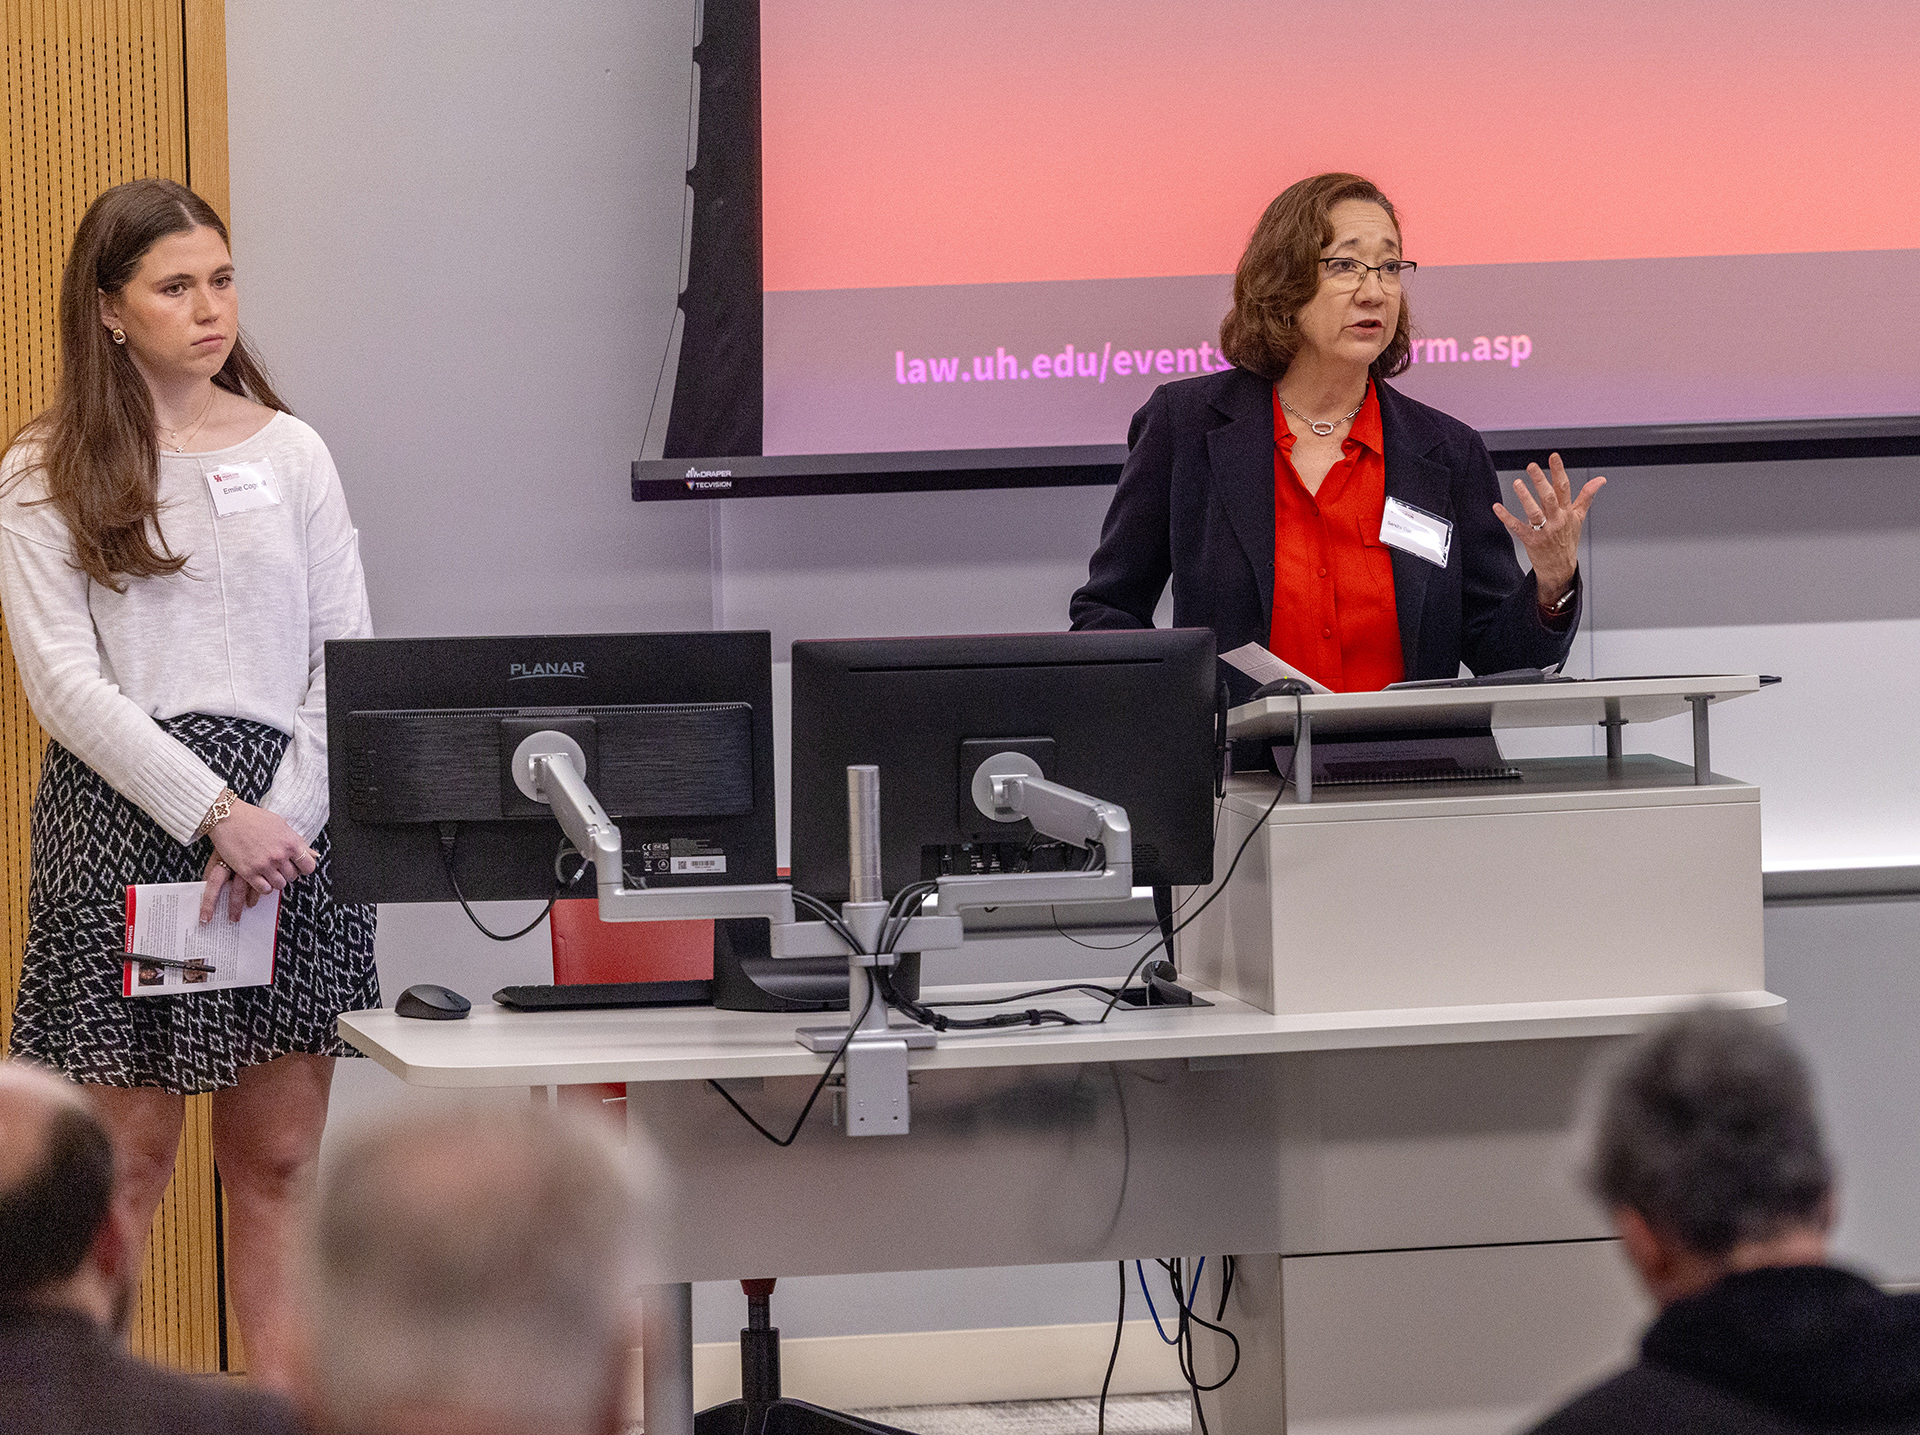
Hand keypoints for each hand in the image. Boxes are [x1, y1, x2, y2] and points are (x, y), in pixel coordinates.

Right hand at [200, 800, 316, 923]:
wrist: (227, 817)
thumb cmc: (255, 818)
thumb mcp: (281, 825)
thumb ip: (296, 841)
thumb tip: (314, 855)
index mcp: (291, 842)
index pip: (308, 866)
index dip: (303, 868)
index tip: (297, 867)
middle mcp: (280, 855)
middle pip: (293, 876)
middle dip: (286, 873)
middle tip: (278, 867)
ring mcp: (264, 864)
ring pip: (279, 885)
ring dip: (275, 881)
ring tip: (268, 873)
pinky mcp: (248, 872)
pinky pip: (264, 889)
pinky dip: (263, 886)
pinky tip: (259, 878)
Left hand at [1494, 452, 1605, 606]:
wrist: (1560, 567)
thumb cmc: (1568, 540)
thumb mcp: (1579, 518)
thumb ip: (1587, 497)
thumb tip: (1600, 480)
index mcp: (1567, 512)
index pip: (1564, 488)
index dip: (1559, 471)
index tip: (1553, 457)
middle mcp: (1556, 520)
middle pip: (1549, 498)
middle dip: (1541, 481)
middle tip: (1532, 466)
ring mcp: (1544, 531)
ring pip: (1534, 512)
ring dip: (1525, 497)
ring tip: (1517, 483)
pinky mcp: (1531, 541)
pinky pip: (1518, 528)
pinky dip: (1507, 518)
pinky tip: (1497, 508)